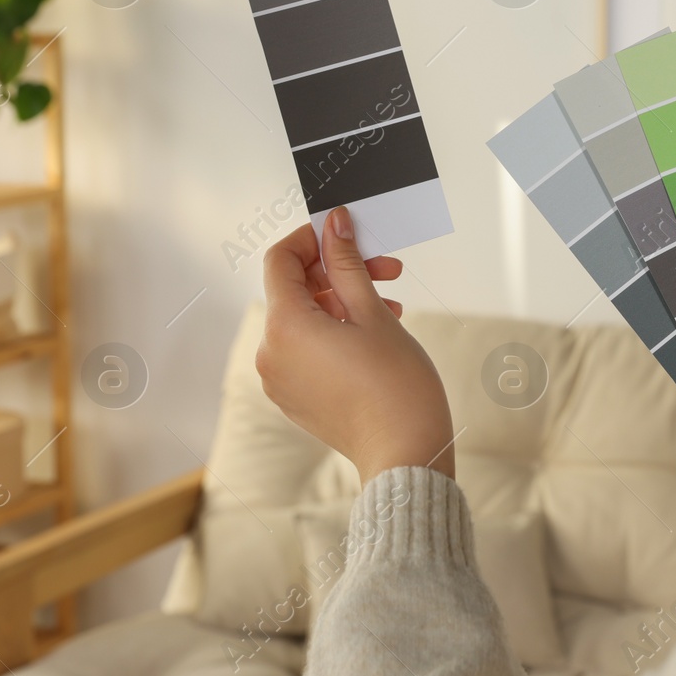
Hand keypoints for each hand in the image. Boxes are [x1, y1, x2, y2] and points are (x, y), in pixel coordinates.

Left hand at [256, 207, 455, 483]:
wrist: (405, 451)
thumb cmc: (396, 385)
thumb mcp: (373, 312)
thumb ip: (347, 264)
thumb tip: (334, 224)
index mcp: (285, 327)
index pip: (280, 260)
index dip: (312, 238)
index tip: (345, 233)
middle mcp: (271, 353)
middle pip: (295, 290)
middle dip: (340, 272)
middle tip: (387, 269)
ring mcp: (280, 379)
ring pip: (304, 320)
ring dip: (343, 301)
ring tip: (391, 305)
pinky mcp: (295, 397)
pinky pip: (306, 349)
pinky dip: (335, 331)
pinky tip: (375, 333)